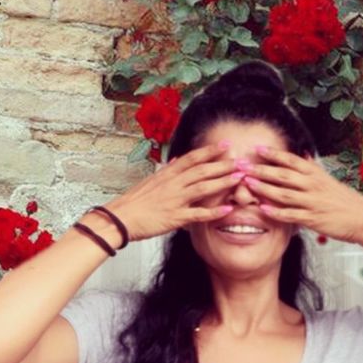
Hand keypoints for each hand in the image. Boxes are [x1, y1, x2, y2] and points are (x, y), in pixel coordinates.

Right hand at [110, 143, 240, 241]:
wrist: (121, 218)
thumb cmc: (135, 202)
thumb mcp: (150, 181)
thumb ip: (166, 171)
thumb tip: (175, 161)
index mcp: (167, 174)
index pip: (192, 158)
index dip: (210, 151)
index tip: (226, 144)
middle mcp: (173, 184)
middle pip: (202, 170)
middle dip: (223, 164)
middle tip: (242, 161)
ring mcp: (175, 200)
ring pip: (203, 188)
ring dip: (222, 182)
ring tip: (239, 179)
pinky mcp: (175, 217)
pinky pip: (198, 214)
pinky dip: (214, 211)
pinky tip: (228, 209)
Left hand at [240, 146, 362, 244]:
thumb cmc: (344, 201)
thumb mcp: (329, 180)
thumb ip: (313, 169)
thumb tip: (304, 156)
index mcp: (315, 174)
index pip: (291, 160)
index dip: (273, 154)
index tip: (256, 149)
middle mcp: (313, 185)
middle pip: (282, 174)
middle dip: (260, 169)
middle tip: (242, 165)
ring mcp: (312, 202)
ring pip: (284, 193)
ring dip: (264, 188)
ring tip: (246, 184)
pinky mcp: (313, 219)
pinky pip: (291, 214)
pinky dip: (276, 211)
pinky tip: (262, 209)